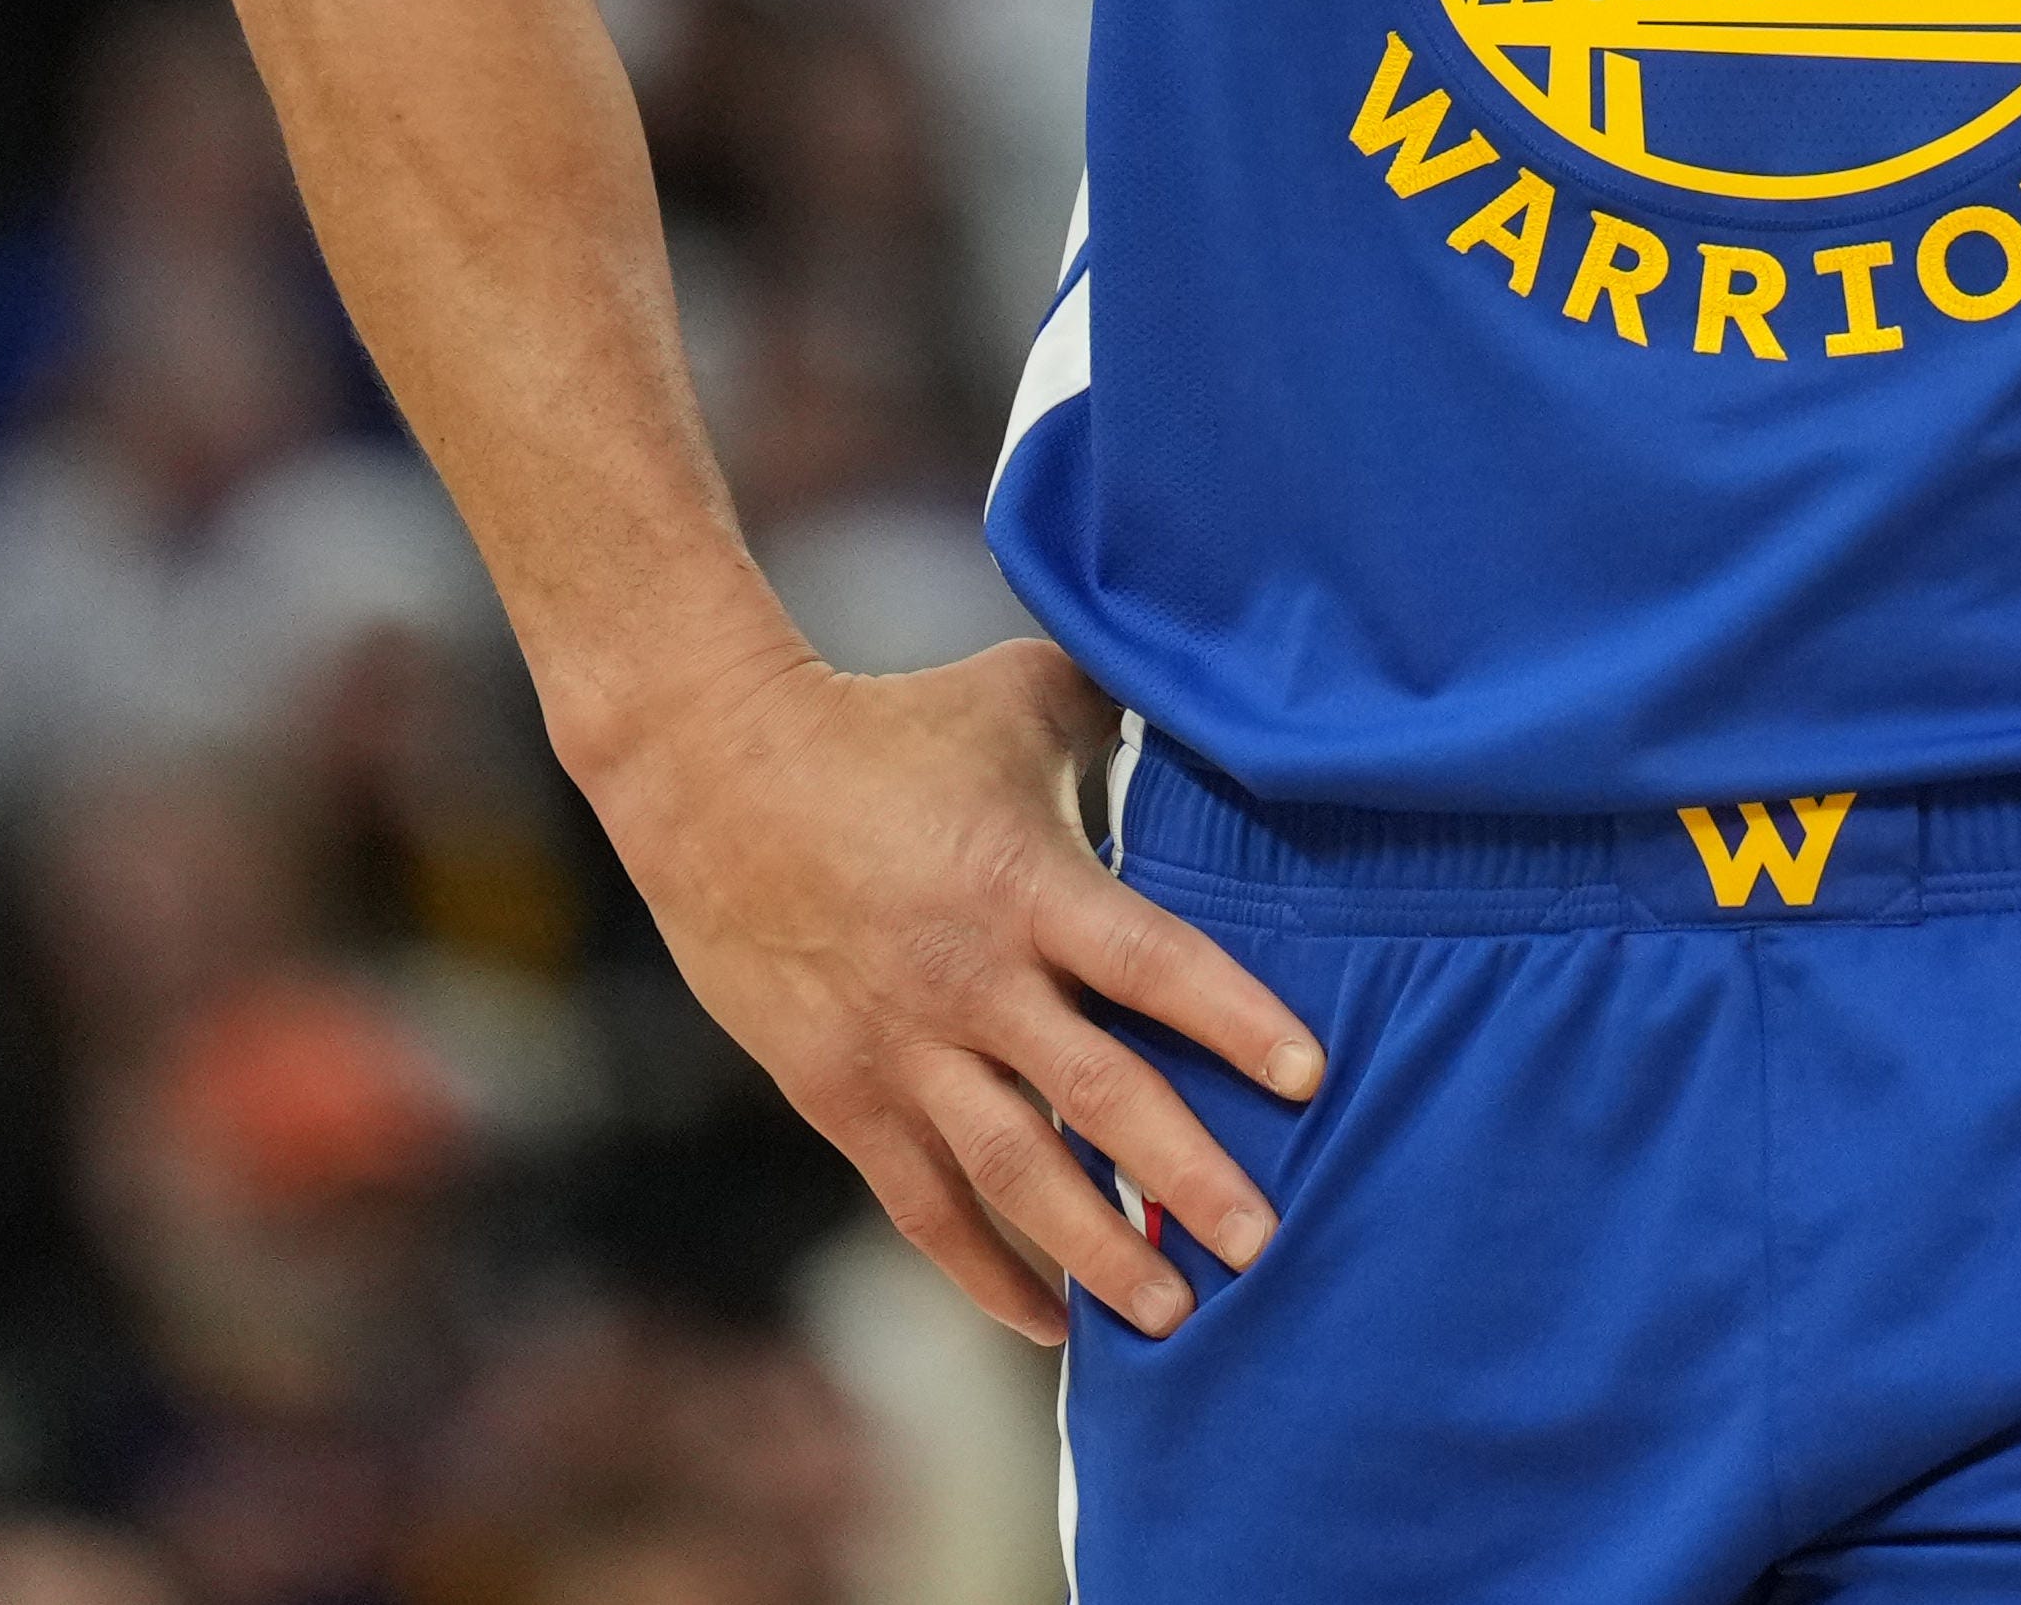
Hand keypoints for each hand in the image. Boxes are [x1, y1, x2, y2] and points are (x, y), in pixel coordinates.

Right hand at [582, 632, 1324, 1347]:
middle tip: (1263, 1241)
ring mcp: (898, 1046)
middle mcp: (968, 976)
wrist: (712, 773)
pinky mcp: (839, 1093)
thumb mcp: (1017, 697)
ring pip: (1009, 1171)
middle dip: (1184, 1174)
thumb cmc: (888, 726)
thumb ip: (1120, 712)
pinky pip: (922, 1202)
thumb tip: (1225, 698)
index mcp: (1023, 880)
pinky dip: (986, 1271)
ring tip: (1171, 1315)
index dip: (1231, 1019)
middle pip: (1094, 1092)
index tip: (1308, 1077)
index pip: (1150, 960)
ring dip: (1095, 1250)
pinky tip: (1050, 1323)